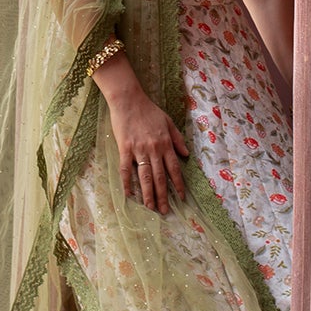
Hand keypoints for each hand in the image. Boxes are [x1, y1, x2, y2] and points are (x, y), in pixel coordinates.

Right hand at [103, 78, 189, 215]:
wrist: (128, 100)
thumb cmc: (148, 110)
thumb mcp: (168, 122)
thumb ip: (178, 139)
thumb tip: (186, 155)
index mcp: (166, 144)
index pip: (174, 169)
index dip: (179, 185)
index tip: (181, 198)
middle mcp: (154, 150)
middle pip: (161, 178)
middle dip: (164, 196)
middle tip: (165, 211)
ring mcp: (139, 150)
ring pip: (145, 177)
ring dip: (149, 194)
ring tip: (151, 208)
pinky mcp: (125, 148)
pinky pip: (126, 169)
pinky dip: (127, 183)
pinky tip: (129, 194)